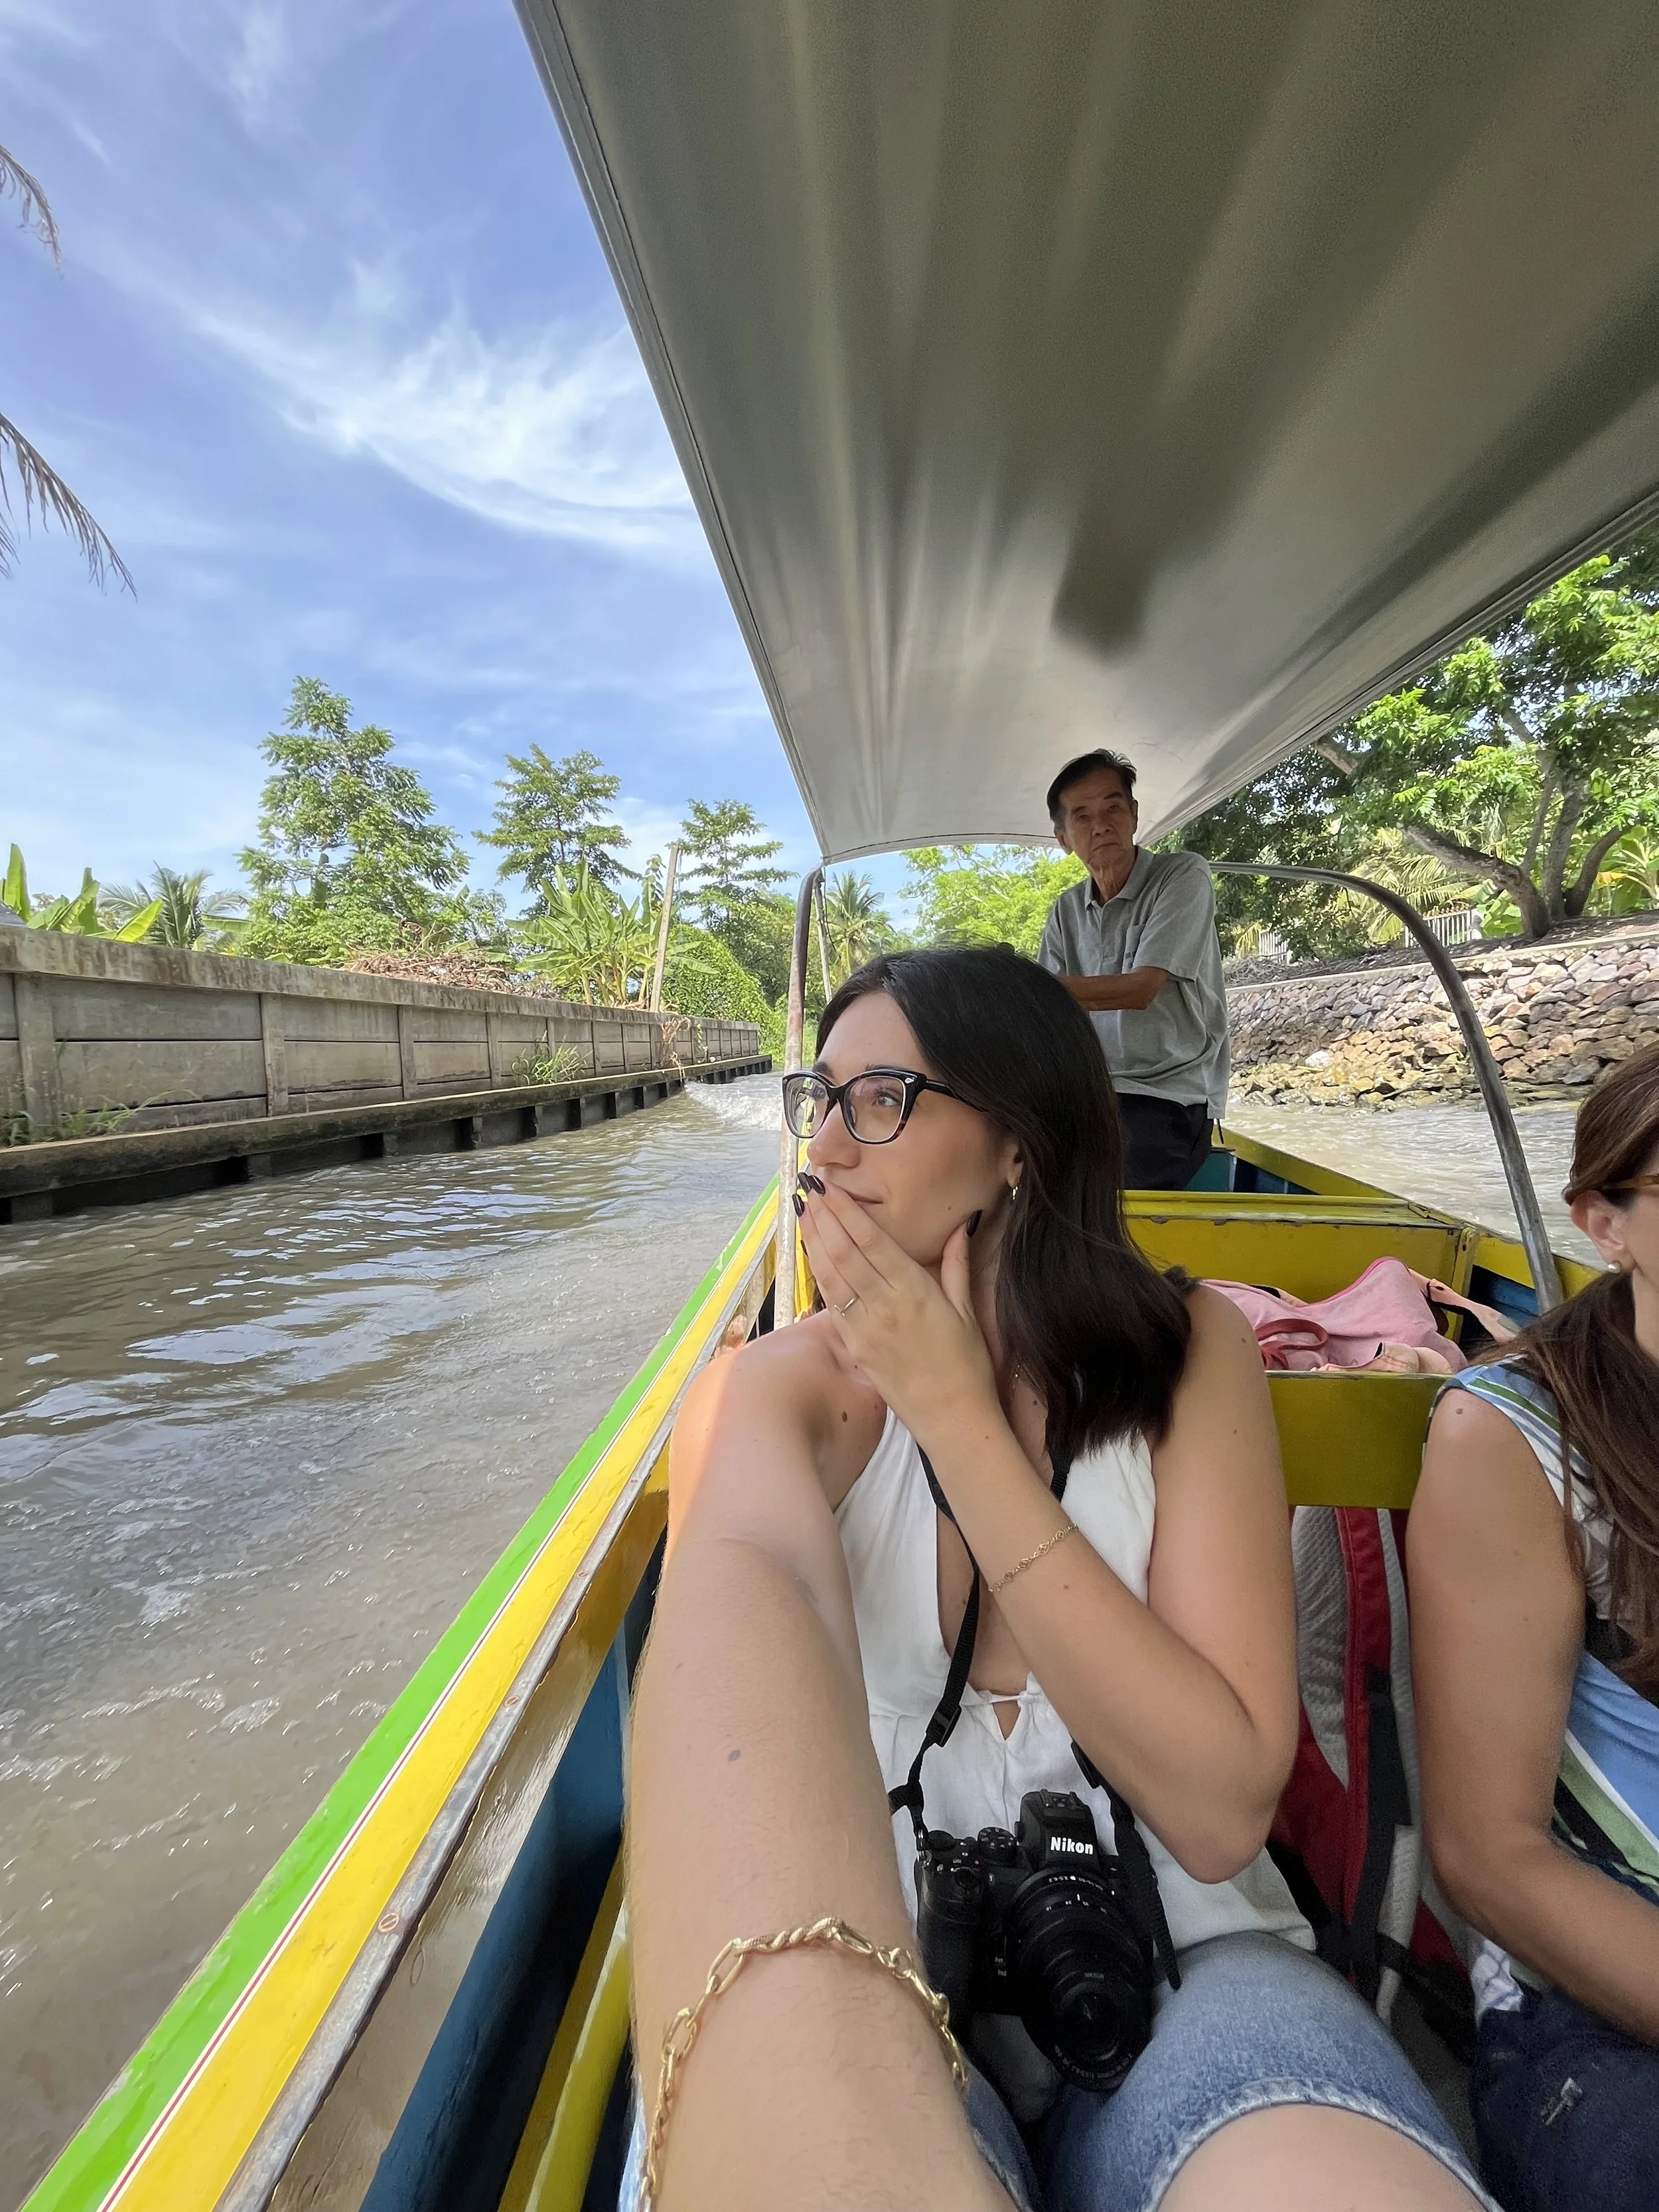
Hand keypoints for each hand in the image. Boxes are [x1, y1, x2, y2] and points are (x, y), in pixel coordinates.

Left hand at [797, 1179, 1000, 1449]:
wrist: (952, 1417)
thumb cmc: (966, 1365)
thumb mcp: (967, 1310)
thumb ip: (957, 1265)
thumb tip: (962, 1225)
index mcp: (915, 1290)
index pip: (873, 1241)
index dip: (848, 1212)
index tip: (832, 1188)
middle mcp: (886, 1305)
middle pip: (845, 1252)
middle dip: (825, 1217)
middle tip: (809, 1189)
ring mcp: (866, 1327)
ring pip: (831, 1275)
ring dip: (813, 1241)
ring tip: (802, 1212)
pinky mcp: (855, 1348)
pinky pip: (832, 1304)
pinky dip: (819, 1275)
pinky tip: (811, 1256)